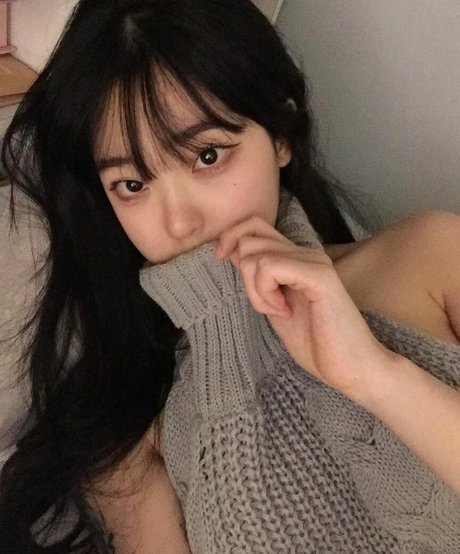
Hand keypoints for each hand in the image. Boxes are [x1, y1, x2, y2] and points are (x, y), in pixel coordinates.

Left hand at [215, 216, 400, 400]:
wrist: (350, 368)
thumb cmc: (316, 343)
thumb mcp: (273, 306)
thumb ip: (257, 279)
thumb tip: (230, 252)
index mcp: (296, 258)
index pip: (254, 225)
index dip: (230, 238)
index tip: (223, 262)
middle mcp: (306, 252)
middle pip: (249, 236)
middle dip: (244, 274)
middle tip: (267, 304)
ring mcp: (313, 261)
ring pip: (255, 254)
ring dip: (255, 289)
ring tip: (279, 310)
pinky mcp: (318, 275)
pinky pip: (269, 267)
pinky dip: (265, 292)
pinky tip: (284, 310)